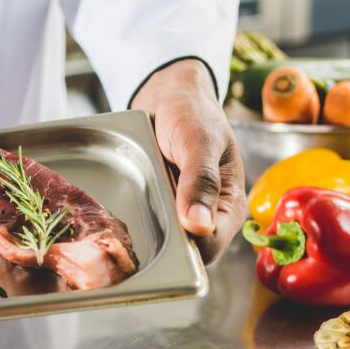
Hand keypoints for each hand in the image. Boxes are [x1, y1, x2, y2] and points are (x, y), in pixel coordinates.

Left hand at [130, 59, 246, 263]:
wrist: (170, 96)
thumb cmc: (192, 114)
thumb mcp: (199, 142)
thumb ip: (200, 182)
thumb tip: (199, 226)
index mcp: (229, 206)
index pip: (210, 247)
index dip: (185, 248)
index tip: (158, 236)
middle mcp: (209, 217)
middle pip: (186, 252)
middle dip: (162, 247)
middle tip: (130, 233)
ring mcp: (184, 214)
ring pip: (166, 244)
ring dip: (146, 238)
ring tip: (121, 225)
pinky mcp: (164, 209)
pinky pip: (152, 229)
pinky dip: (138, 225)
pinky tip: (120, 219)